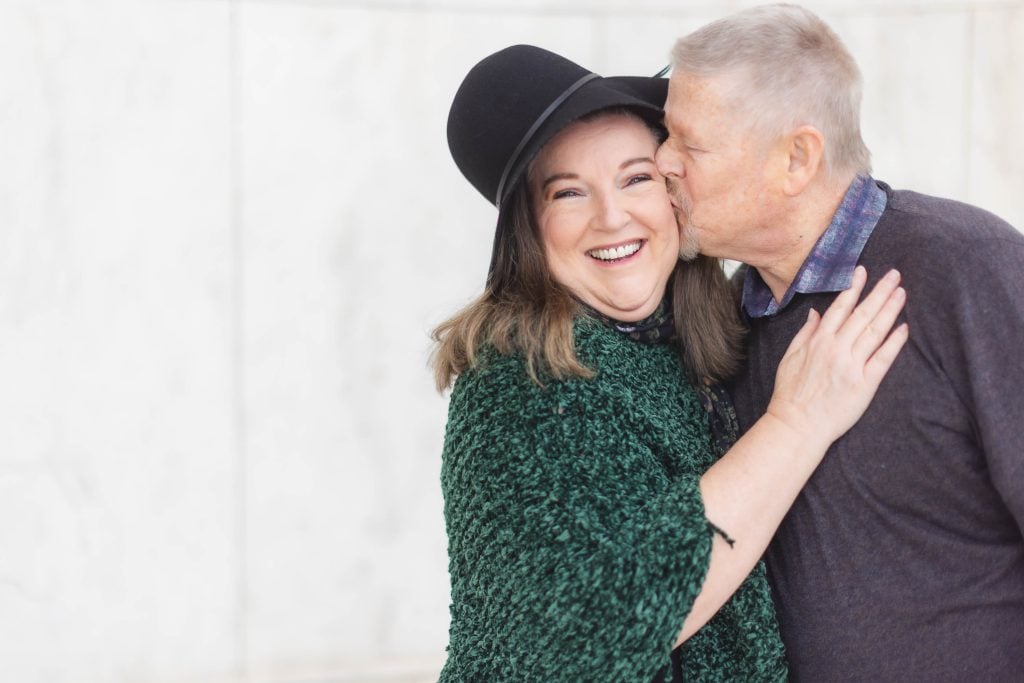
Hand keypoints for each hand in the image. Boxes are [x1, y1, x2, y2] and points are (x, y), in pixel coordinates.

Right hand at [766, 266, 908, 446]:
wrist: (797, 425)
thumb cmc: (790, 393)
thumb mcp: (789, 358)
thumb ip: (805, 333)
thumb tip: (816, 313)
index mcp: (818, 342)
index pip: (840, 308)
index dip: (853, 288)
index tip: (863, 272)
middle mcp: (836, 349)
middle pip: (862, 315)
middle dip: (879, 292)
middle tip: (894, 275)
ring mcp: (852, 366)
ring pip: (875, 331)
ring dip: (890, 310)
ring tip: (901, 293)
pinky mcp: (865, 384)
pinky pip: (883, 358)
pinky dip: (894, 342)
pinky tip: (904, 328)